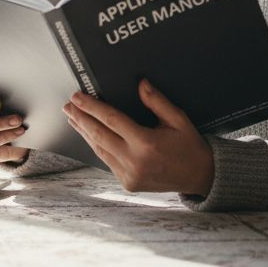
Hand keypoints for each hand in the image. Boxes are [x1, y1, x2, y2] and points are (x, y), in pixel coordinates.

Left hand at [63, 79, 213, 195]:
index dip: (91, 107)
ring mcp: (129, 175)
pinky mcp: (127, 183)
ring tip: (74, 118)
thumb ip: (157, 101)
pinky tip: (90, 135)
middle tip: (68, 106)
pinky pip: (107, 161)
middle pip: (99, 135)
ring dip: (85, 132)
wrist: (199, 177)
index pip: (111, 120)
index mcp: (146, 143)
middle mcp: (134, 161)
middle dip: (81, 119)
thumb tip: (140, 83)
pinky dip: (97, 146)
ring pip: (99, 150)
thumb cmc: (189, 147)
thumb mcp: (178, 120)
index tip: (78, 97)